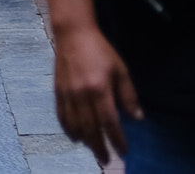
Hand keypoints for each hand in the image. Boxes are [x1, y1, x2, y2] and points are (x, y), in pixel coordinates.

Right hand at [51, 24, 139, 163]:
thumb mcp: (121, 70)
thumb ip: (128, 95)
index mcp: (100, 89)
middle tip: (106, 159)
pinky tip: (75, 136)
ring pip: (75, 124)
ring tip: (93, 149)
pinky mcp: (58, 90)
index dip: (117, 139)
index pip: (109, 121)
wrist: (72, 34)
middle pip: (90, 128)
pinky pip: (61, 115)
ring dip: (85, 140)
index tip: (123, 150)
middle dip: (99, 146)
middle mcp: (81, 94)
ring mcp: (67, 93)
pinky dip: (68, 128)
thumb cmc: (100, 50)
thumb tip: (137, 118)